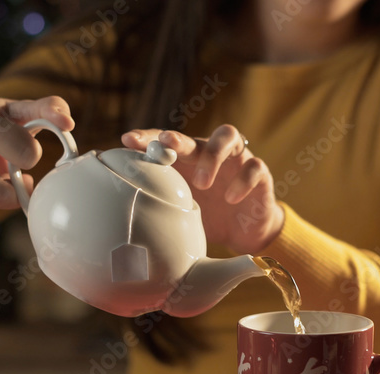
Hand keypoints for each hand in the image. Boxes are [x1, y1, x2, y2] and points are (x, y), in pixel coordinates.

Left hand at [121, 125, 283, 254]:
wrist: (245, 232)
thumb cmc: (208, 216)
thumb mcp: (181, 210)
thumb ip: (159, 203)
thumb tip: (119, 214)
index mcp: (189, 159)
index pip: (166, 142)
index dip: (148, 137)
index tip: (128, 140)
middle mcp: (212, 153)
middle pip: (196, 135)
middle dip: (179, 139)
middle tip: (165, 144)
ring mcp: (237, 161)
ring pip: (229, 137)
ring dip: (213, 156)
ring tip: (202, 183)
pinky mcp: (260, 174)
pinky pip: (254, 167)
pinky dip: (242, 181)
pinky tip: (231, 198)